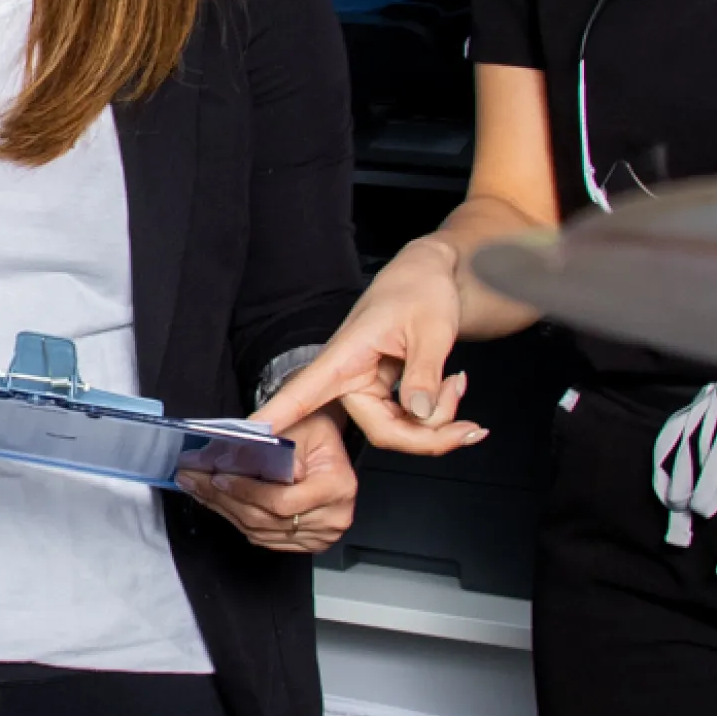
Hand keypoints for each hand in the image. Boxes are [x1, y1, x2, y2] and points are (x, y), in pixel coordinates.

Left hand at [180, 410, 358, 554]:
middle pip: (266, 519)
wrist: (328, 444)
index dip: (245, 491)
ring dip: (223, 510)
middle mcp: (333, 518)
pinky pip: (264, 538)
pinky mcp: (307, 542)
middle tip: (192, 478)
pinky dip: (236, 519)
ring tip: (197, 488)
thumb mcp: (295, 423)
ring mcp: (321, 535)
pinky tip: (216, 502)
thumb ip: (267, 442)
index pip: (281, 501)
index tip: (217, 476)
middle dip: (222, 498)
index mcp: (337, 487)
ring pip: (260, 531)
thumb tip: (229, 460)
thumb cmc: (315, 430)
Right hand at [257, 238, 488, 456]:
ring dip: (440, 422)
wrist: (428, 276)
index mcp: (345, 356)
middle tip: (470, 424)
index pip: (303, 394)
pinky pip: (410, 422)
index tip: (246, 438)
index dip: (275, 419)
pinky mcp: (383, 394)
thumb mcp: (431, 328)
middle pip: (383, 431)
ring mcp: (366, 389)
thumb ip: (425, 373)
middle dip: (430, 434)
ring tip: (458, 385)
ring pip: (401, 431)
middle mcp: (349, 378)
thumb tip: (421, 415)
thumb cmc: (420, 290)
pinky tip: (454, 388)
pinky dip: (440, 414)